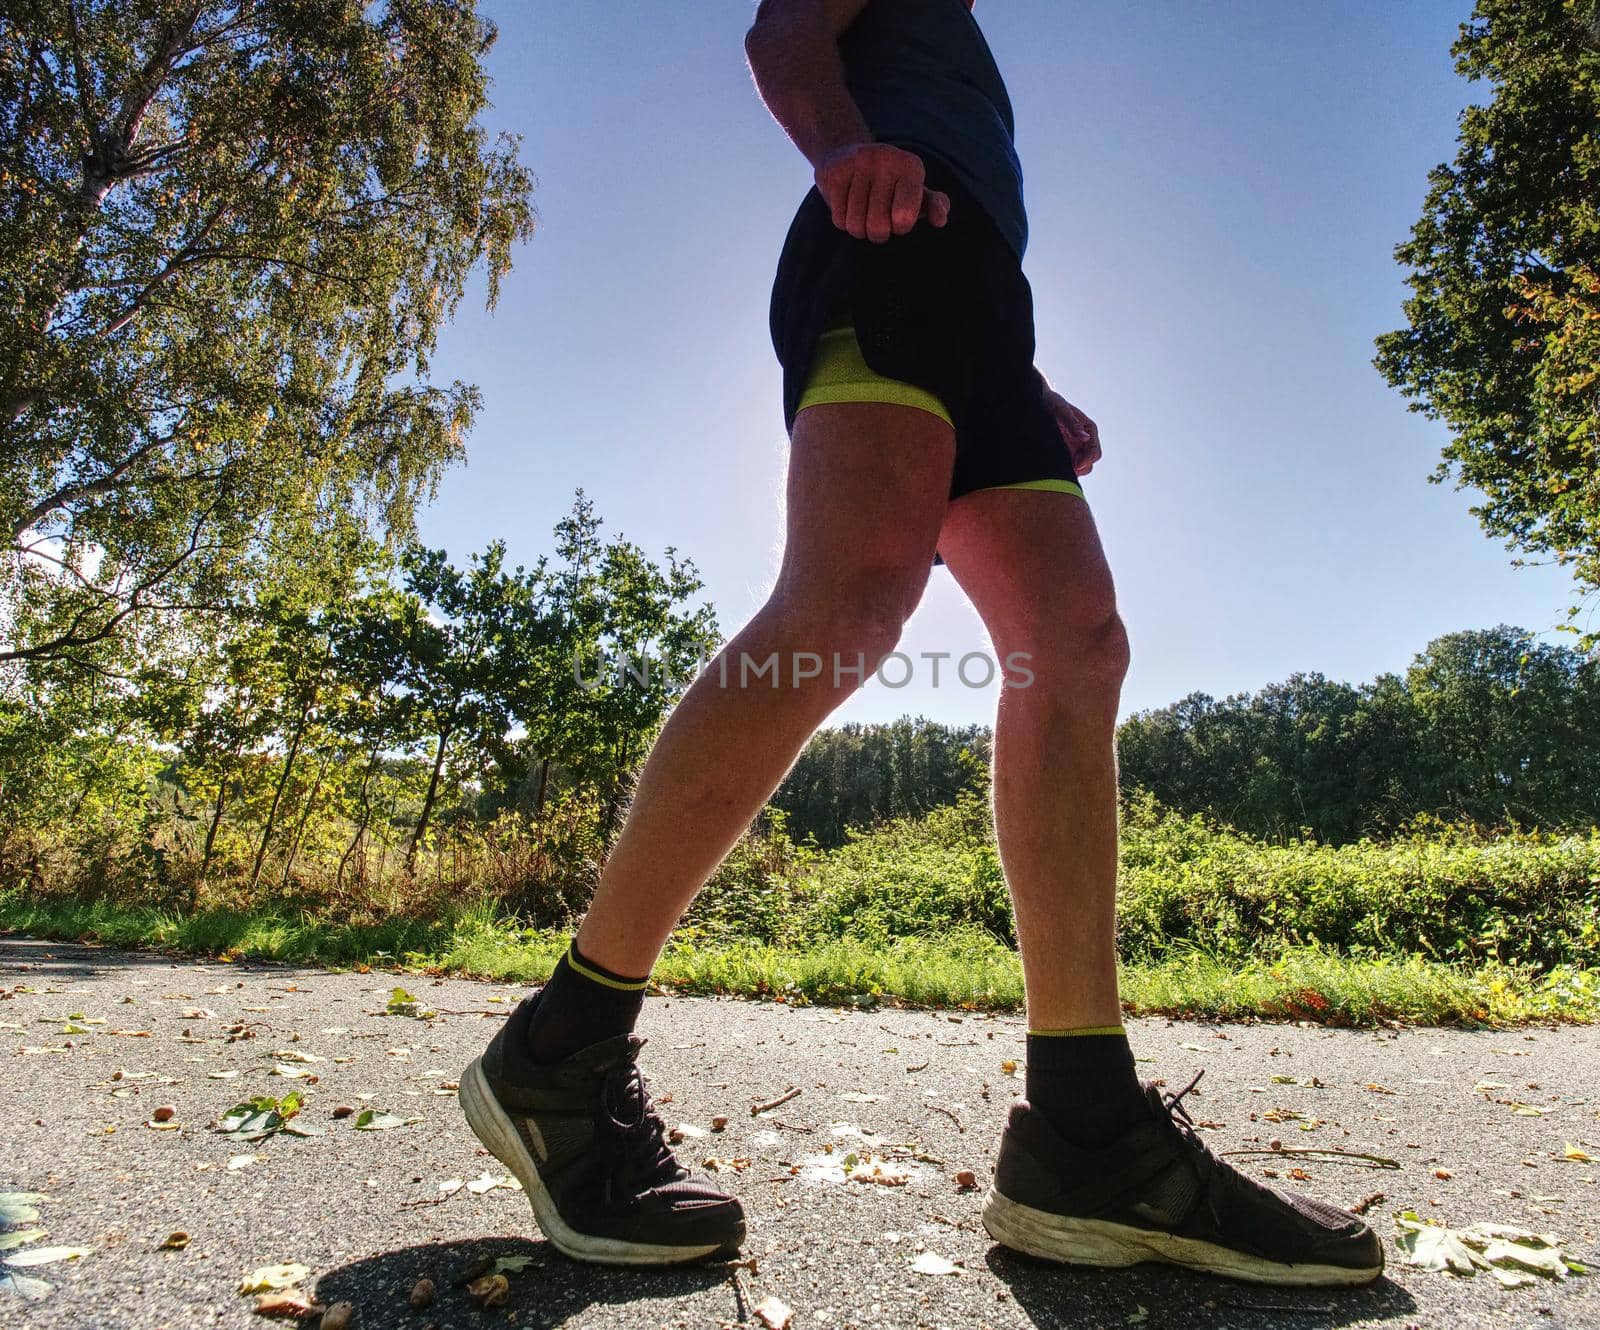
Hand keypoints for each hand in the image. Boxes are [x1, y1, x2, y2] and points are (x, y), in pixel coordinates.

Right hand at [815, 142, 950, 243]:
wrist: (851, 155)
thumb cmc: (892, 185)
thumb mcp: (917, 193)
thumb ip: (934, 205)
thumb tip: (940, 219)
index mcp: (911, 166)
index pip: (904, 218)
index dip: (901, 227)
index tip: (900, 217)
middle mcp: (886, 158)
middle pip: (878, 227)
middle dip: (878, 233)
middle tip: (878, 221)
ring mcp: (858, 162)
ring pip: (855, 225)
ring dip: (859, 229)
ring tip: (863, 214)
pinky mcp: (834, 170)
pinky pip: (839, 218)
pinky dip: (843, 220)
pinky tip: (847, 204)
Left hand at [1041, 383, 1101, 475]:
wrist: (1035, 400)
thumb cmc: (1049, 401)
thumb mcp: (1060, 410)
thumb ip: (1072, 423)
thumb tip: (1085, 437)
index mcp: (1089, 429)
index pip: (1094, 453)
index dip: (1086, 461)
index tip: (1075, 466)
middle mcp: (1083, 440)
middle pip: (1089, 464)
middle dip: (1079, 468)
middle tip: (1064, 469)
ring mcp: (1073, 447)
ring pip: (1078, 468)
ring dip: (1069, 470)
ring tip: (1055, 466)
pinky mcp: (1062, 452)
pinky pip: (1065, 466)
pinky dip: (1060, 469)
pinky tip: (1050, 464)